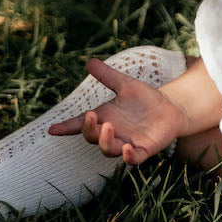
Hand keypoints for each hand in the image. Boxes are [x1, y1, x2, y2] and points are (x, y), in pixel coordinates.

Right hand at [47, 57, 188, 166]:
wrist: (169, 108)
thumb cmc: (144, 99)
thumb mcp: (125, 85)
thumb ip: (108, 76)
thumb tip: (89, 61)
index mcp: (104, 118)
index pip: (81, 124)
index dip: (66, 127)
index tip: (52, 129)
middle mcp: (112, 133)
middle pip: (92, 137)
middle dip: (89, 129)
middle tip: (93, 116)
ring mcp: (126, 143)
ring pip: (108, 149)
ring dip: (105, 140)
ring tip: (108, 126)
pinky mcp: (143, 150)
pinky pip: (132, 159)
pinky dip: (127, 157)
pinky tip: (127, 148)